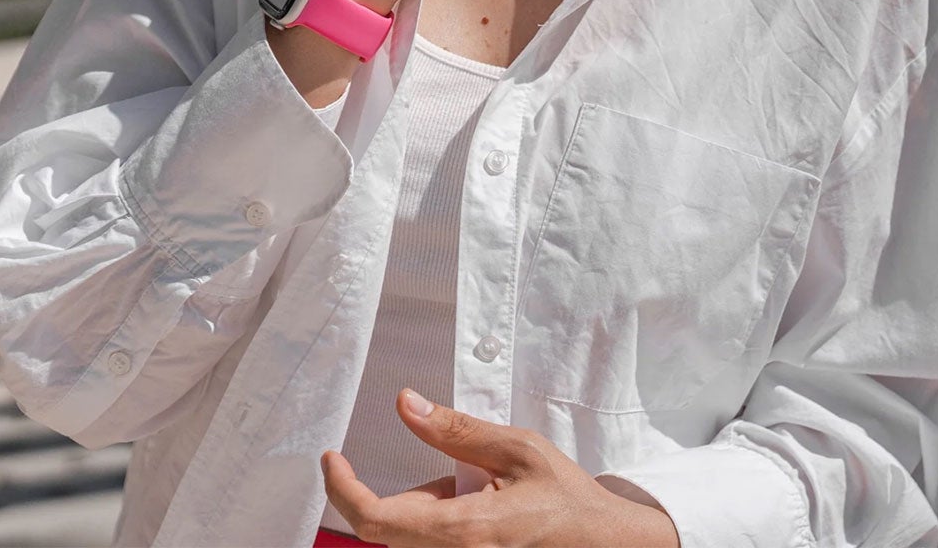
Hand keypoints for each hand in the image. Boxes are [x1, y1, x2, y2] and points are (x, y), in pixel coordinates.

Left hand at [320, 388, 679, 547]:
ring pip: (408, 535)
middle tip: (421, 464)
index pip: (375, 520)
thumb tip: (405, 404)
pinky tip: (476, 501)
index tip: (332, 457)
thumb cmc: (567, 497)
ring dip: (417, 507)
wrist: (605, 545)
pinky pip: (429, 541)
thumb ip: (456, 430)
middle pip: (387, 529)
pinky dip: (433, 517)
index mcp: (464, 531)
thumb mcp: (516, 448)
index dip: (342, 490)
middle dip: (381, 492)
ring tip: (476, 486)